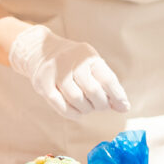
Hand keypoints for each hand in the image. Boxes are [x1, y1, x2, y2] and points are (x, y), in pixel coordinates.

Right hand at [8, 24, 129, 119]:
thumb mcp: (90, 63)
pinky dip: (73, 113)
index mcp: (87, 55)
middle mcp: (71, 61)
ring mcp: (55, 72)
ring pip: (77, 99)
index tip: (123, 107)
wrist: (39, 50)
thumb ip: (106, 82)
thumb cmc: (71, 61)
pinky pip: (61, 106)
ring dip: (86, 109)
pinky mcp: (43, 84)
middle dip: (101, 104)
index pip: (107, 79)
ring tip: (88, 107)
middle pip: (93, 90)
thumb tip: (123, 106)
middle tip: (101, 106)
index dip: (118, 96)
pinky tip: (77, 111)